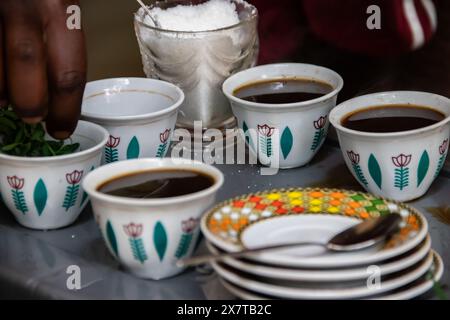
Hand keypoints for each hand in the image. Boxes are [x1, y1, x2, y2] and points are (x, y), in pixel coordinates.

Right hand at [0, 0, 85, 138]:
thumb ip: (63, 31)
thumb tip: (62, 82)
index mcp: (60, 7)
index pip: (68, 71)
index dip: (65, 108)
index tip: (62, 128)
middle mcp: (24, 4)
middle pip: (28, 68)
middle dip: (31, 104)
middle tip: (33, 118)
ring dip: (0, 93)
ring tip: (6, 102)